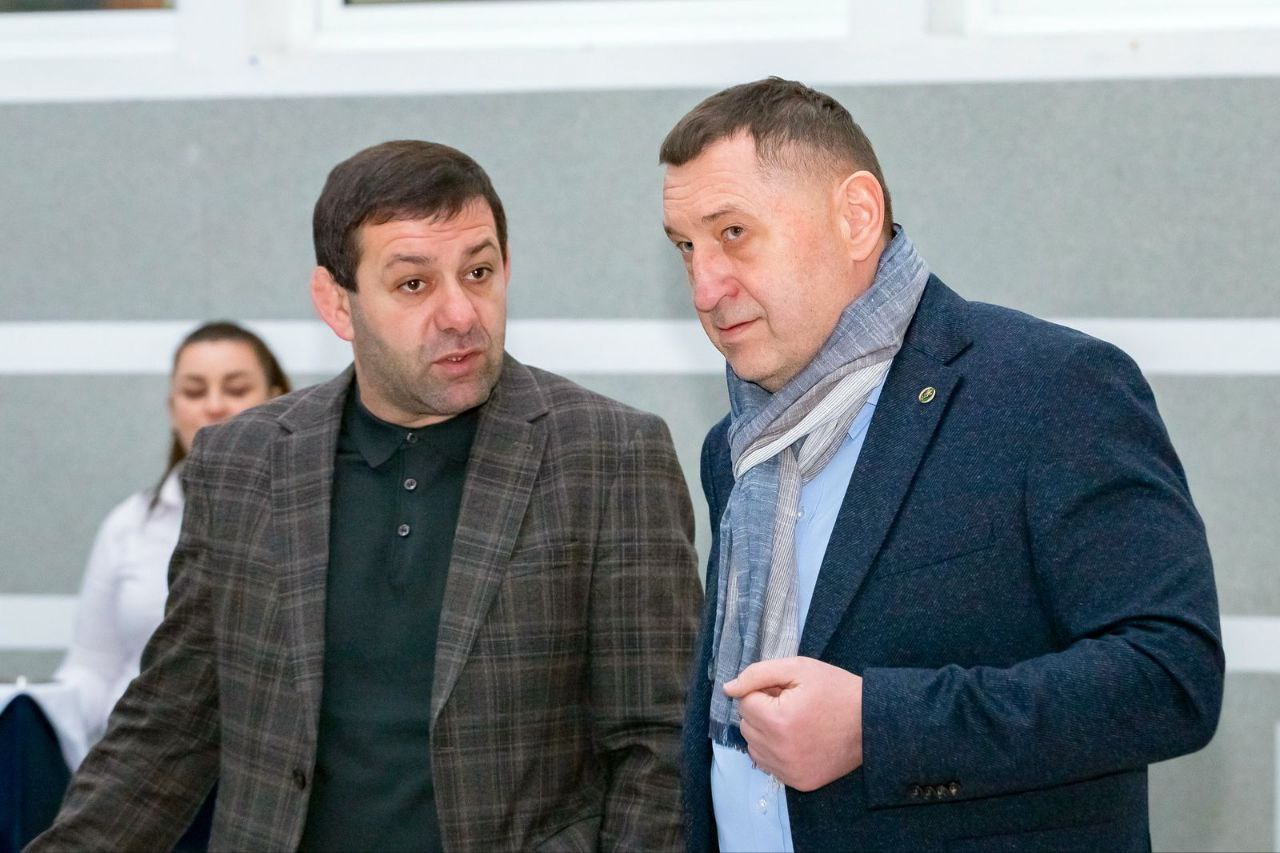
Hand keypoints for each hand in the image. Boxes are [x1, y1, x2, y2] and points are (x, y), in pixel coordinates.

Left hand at [724, 656, 862, 791]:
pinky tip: (797, 740)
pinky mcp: (799, 783)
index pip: (745, 702)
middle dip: (763, 711)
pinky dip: (775, 751)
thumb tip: (728, 689)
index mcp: (778, 720)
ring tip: (795, 722)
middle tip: (792, 704)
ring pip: (754, 746)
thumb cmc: (836, 690)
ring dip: (766, 732)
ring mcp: (789, 771)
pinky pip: (768, 765)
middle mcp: (780, 751)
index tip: (787, 691)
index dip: (764, 691)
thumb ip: (758, 674)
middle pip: (746, 725)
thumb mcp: (798, 668)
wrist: (873, 722)